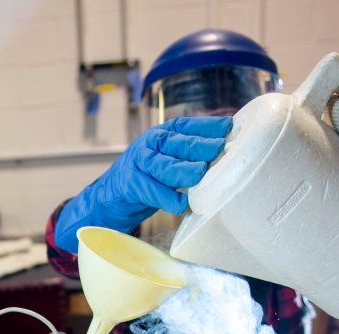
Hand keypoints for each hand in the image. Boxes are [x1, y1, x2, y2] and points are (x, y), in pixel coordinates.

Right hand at [53, 116, 230, 252]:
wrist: (110, 197)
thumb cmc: (148, 178)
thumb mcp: (168, 160)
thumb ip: (189, 156)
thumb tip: (226, 154)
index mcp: (161, 135)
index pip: (186, 126)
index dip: (207, 125)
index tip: (228, 126)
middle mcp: (149, 145)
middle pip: (176, 143)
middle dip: (199, 145)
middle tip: (219, 148)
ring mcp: (137, 163)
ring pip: (162, 165)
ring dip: (182, 169)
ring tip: (200, 173)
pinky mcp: (129, 184)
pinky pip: (149, 190)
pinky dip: (165, 197)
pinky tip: (181, 204)